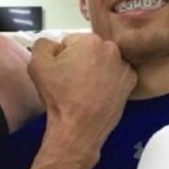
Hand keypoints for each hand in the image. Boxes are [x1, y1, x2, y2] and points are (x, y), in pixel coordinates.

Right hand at [28, 33, 136, 155]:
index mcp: (89, 40)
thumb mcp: (37, 64)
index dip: (62, 57)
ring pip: (103, 61)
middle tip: (72, 82)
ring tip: (85, 89)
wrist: (78, 128)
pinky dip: (108, 81)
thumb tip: (52, 44)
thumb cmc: (60, 97)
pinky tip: (98, 93)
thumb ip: (43, 44)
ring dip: (95, 70)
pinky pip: (115, 75)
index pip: (71, 42)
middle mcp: (111, 49)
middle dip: (80, 61)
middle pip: (89, 50)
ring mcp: (124, 66)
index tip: (61, 72)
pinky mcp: (131, 82)